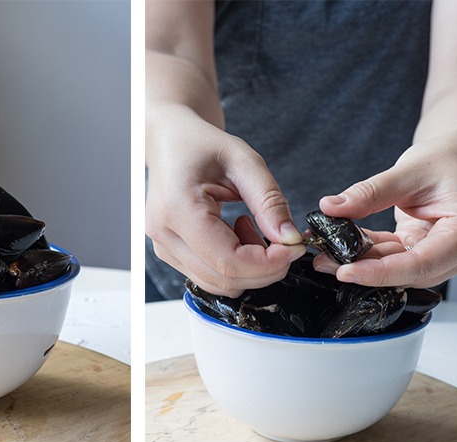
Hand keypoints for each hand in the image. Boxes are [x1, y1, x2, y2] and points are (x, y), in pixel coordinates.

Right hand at [146, 105, 305, 296]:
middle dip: (264, 268)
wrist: (169, 142)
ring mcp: (163, 247)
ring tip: (250, 226)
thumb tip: (289, 239)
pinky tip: (235, 234)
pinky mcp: (168, 254)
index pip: (228, 261)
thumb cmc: (201, 145)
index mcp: (178, 208)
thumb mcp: (244, 161)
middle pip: (224, 279)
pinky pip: (208, 276)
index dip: (268, 263)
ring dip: (248, 267)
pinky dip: (232, 265)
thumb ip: (269, 201)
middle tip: (281, 237)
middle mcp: (164, 234)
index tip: (293, 246)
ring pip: (217, 284)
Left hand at [315, 123, 456, 287]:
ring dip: (361, 262)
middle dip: (364, 269)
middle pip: (408, 273)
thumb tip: (332, 207)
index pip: (421, 264)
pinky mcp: (427, 249)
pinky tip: (343, 244)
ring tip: (326, 253)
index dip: (380, 273)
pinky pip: (394, 256)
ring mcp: (445, 253)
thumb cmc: (452, 156)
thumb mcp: (411, 170)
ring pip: (398, 268)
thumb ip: (371, 192)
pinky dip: (368, 251)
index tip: (345, 272)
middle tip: (324, 260)